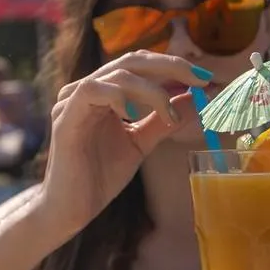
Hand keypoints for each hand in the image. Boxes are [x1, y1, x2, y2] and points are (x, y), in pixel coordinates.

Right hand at [33, 50, 209, 239]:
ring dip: (152, 90)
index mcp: (104, 92)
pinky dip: (118, 97)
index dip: (173, 65)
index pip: (140, 64)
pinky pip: (92, 91)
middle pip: (132, 60)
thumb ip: (163, 120)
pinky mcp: (65, 117)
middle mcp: (87, 89)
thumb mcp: (141, 143)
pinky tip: (133, 115)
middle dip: (171, 66)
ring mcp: (73, 100)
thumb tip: (197, 99)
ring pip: (117, 74)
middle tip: (200, 79)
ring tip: (169, 115)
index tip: (204, 77)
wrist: (71, 208)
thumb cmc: (100, 176)